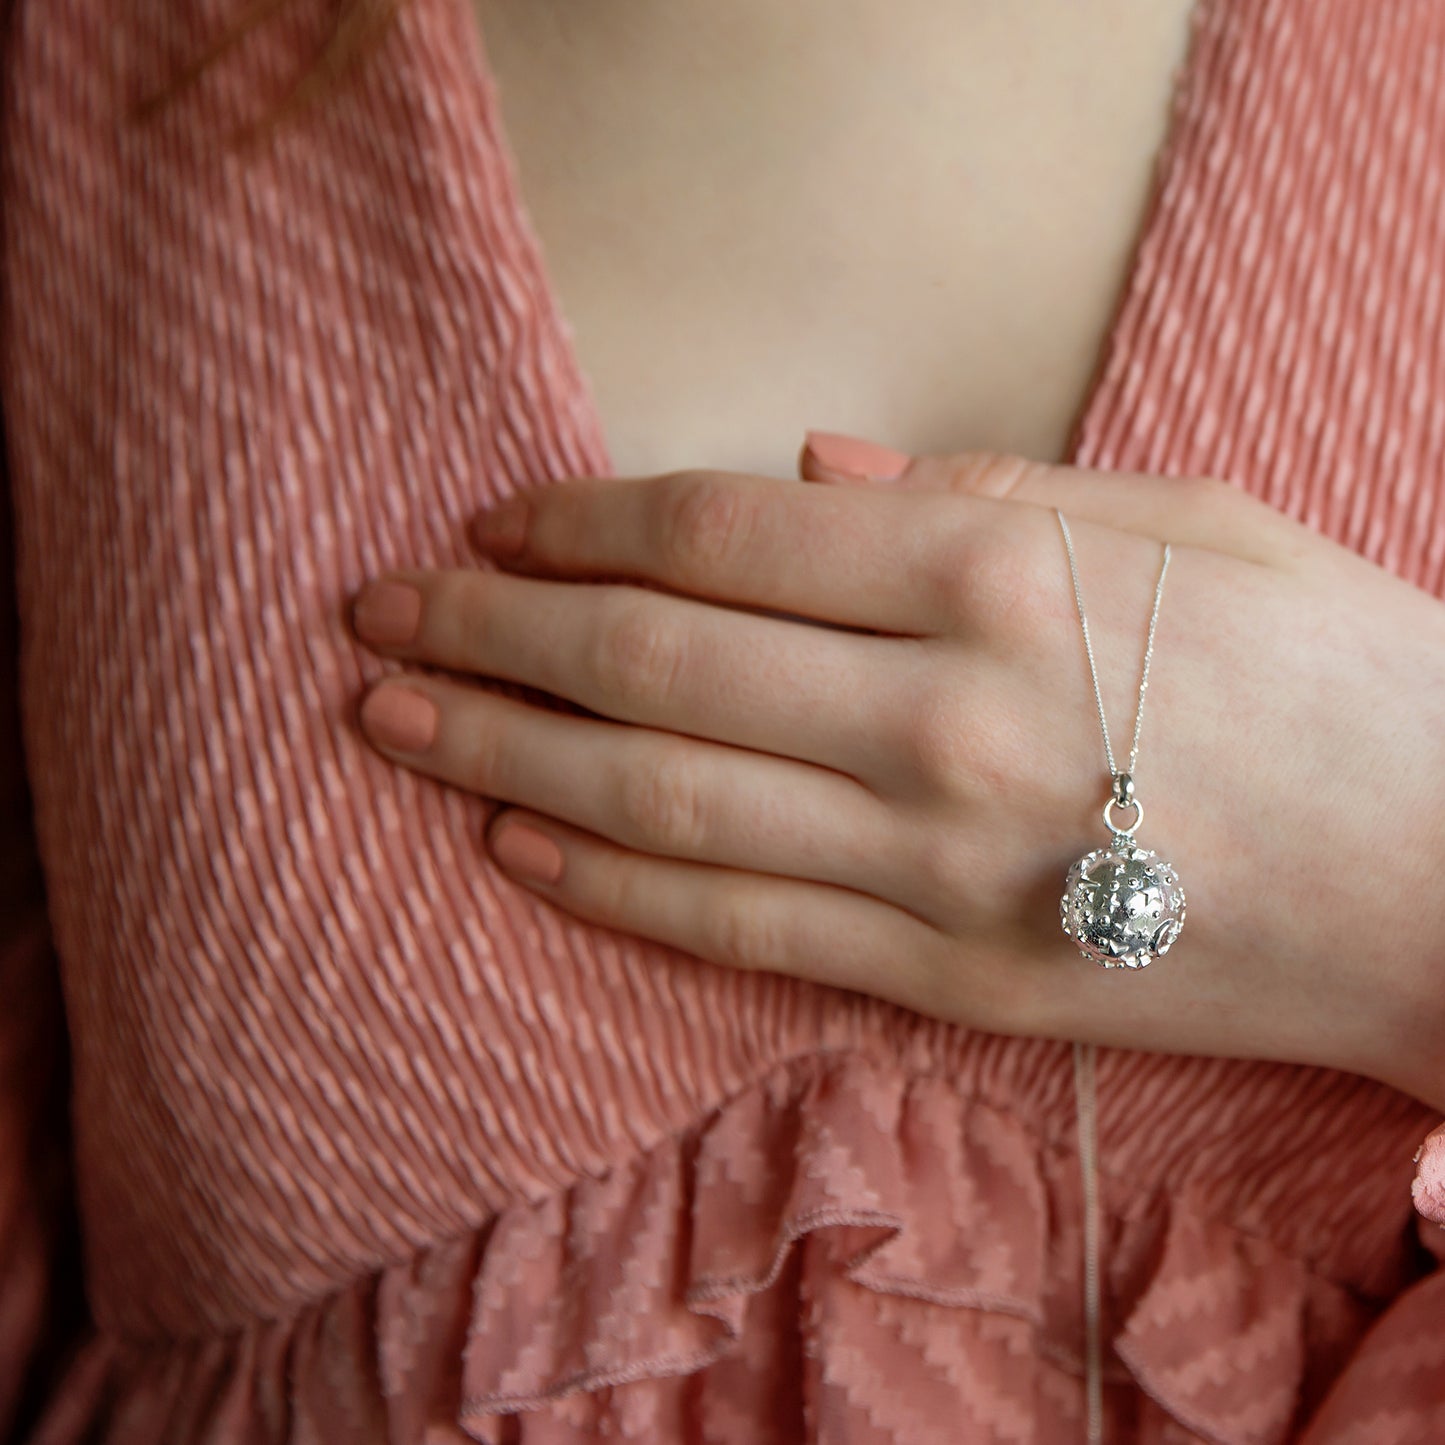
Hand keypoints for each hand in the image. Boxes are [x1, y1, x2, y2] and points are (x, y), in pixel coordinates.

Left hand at [347, 442, 1444, 1110]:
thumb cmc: (1341, 677)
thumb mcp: (1194, 523)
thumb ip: (988, 490)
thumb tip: (814, 471)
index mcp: (1002, 578)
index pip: (721, 540)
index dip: (579, 527)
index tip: (490, 525)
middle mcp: (943, 722)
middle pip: (652, 667)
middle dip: (490, 636)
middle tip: (376, 617)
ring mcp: (939, 866)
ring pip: (664, 804)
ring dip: (505, 758)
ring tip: (392, 727)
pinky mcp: (950, 975)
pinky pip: (740, 928)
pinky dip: (612, 886)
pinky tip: (518, 846)